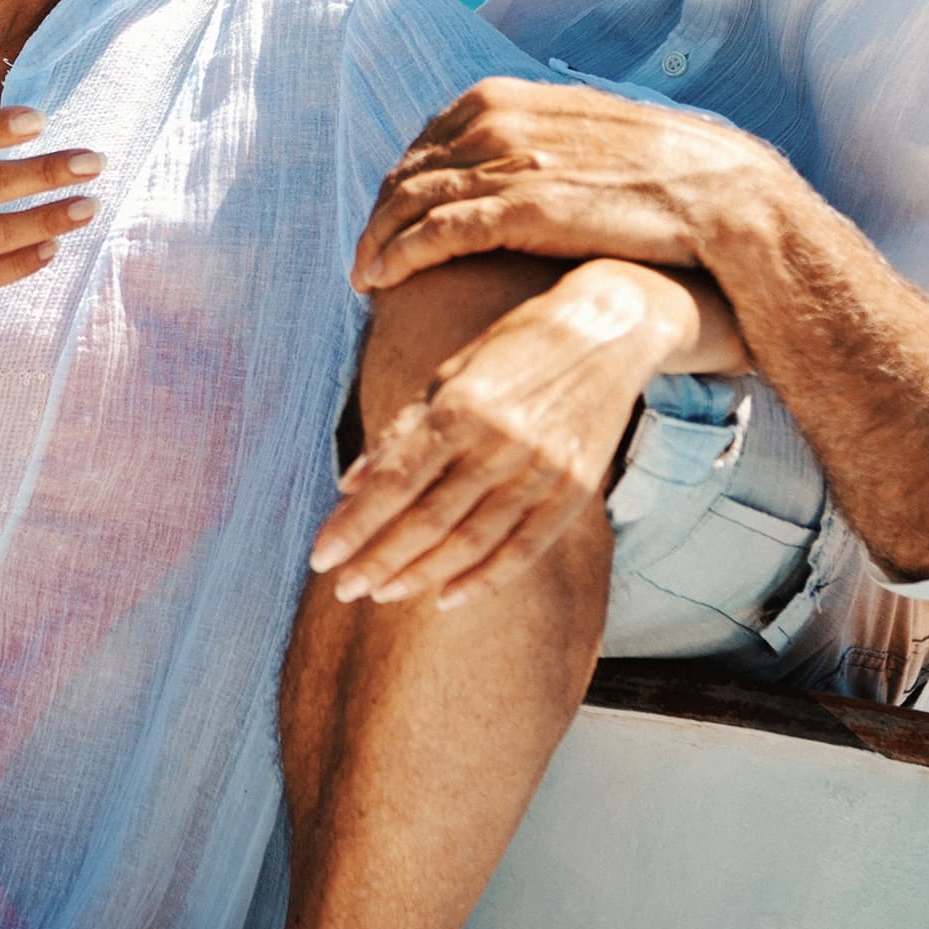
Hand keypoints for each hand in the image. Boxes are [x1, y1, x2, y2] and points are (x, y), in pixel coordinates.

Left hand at [307, 262, 698, 610]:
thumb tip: (350, 482)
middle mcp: (500, 444)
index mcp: (460, 408)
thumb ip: (402, 429)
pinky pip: (524, 549)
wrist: (609, 330)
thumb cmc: (516, 346)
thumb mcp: (450, 373)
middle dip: (378, 559)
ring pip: (471, 542)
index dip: (354, 525)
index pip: (394, 482)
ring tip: (382, 594)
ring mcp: (541, 471)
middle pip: (427, 520)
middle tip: (342, 588)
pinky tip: (446, 598)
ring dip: (420, 575)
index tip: (320, 556)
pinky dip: (483, 580)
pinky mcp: (575, 491)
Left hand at [354, 77, 809, 294]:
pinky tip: (379, 281)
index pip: (422, 142)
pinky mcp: (518, 209)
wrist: (720, 196)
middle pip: (405, 172)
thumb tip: (506, 163)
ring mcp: (503, 163)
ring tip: (364, 277)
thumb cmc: (660, 172)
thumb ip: (532, 139)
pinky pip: (433, 234)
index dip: (398, 183)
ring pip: (407, 203)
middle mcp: (493, 121)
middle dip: (379, 216)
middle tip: (367, 255)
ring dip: (375, 242)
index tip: (389, 219)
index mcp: (503, 96)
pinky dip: (396, 256)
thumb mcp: (581, 133)